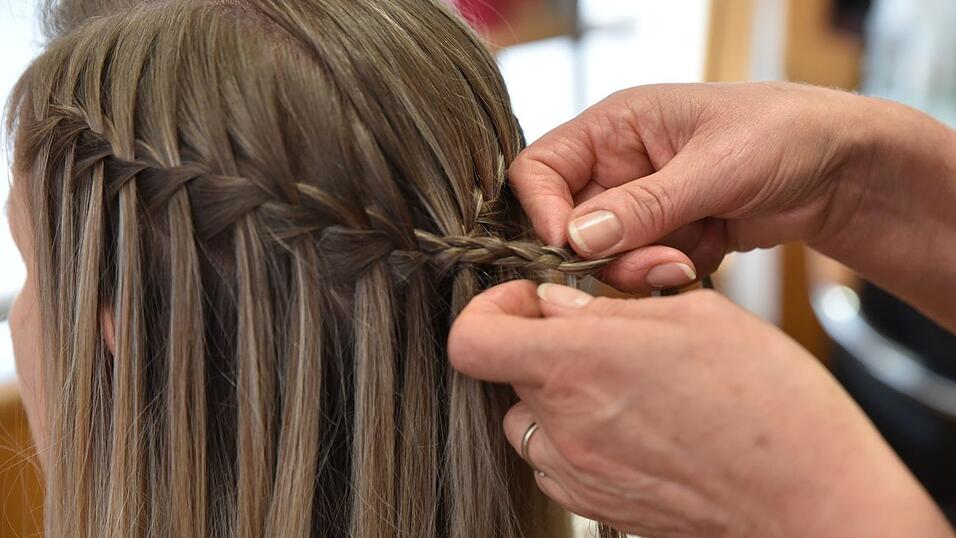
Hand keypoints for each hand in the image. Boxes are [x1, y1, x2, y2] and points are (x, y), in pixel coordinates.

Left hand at [449, 281, 953, 537]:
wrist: (809, 496)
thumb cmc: (769, 403)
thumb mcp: (695, 315)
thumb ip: (610, 306)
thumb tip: (557, 302)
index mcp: (581, 363)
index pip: (473, 339)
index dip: (491, 309)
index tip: (529, 301)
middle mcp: (566, 424)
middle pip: (507, 374)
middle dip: (544, 345)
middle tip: (600, 337)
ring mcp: (577, 473)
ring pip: (529, 419)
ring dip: (559, 394)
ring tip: (624, 384)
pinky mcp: (596, 505)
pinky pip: (556, 461)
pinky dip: (577, 436)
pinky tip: (635, 424)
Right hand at [508, 83, 955, 329]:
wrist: (842, 170)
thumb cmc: (783, 134)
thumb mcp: (713, 166)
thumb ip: (643, 205)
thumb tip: (575, 239)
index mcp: (615, 126)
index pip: (539, 170)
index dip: (544, 213)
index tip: (572, 249)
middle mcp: (617, 166)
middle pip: (569, 225)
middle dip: (607, 255)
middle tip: (657, 263)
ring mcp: (641, 206)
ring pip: (604, 257)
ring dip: (641, 269)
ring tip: (689, 260)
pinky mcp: (665, 237)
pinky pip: (640, 271)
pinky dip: (668, 274)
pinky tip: (708, 257)